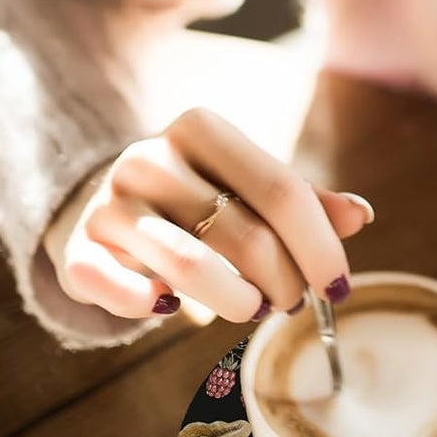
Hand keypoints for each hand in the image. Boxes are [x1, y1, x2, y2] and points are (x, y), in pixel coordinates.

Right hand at [45, 107, 374, 322]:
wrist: (101, 200)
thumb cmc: (196, 194)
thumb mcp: (248, 182)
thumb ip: (304, 199)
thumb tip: (360, 216)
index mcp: (201, 128)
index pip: (281, 190)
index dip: (319, 246)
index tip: (338, 287)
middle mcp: (150, 157)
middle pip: (244, 233)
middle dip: (282, 281)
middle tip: (291, 301)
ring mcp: (109, 203)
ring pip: (190, 265)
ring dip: (236, 301)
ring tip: (253, 308)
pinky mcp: (76, 250)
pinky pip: (119, 290)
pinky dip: (155, 308)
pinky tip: (175, 309)